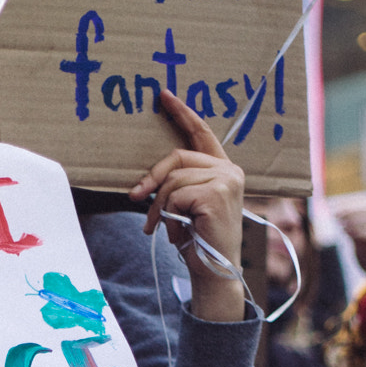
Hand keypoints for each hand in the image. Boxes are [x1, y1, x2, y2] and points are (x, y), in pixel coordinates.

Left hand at [127, 90, 245, 323]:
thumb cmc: (198, 241)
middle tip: (135, 198)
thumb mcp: (185, 207)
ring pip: (173, 179)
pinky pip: (176, 194)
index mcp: (223, 170)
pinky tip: (178, 231)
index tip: (164, 96)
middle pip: (177, 157)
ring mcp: (226, 180)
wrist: (214, 271)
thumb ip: (176, 186)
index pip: (201, 134)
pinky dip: (170, 215)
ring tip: (162, 227)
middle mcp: (230, 171)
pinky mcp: (218, 193)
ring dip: (160, 206)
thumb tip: (143, 184)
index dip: (182, 114)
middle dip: (152, 178)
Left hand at [334, 204, 365, 276]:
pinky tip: (346, 232)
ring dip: (354, 218)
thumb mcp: (357, 241)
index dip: (349, 203)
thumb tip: (337, 216)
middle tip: (334, 213)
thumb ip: (351, 229)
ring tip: (339, 221)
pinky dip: (359, 231)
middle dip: (350, 209)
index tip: (332, 205)